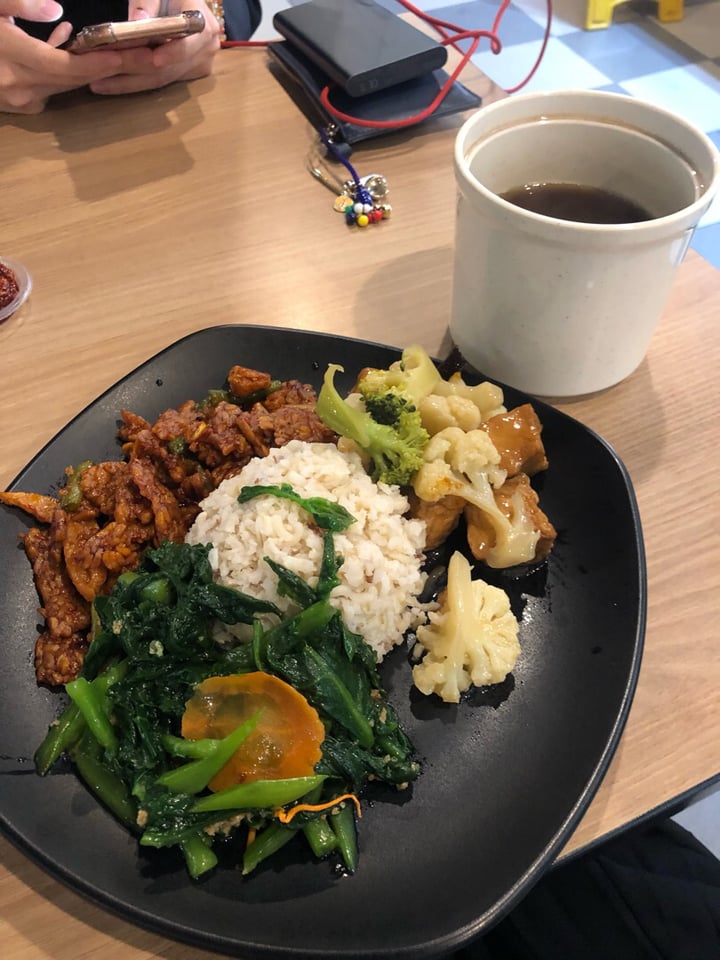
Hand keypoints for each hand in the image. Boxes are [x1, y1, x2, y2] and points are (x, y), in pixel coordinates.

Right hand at [0, 0, 123, 112]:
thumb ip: (19, 3)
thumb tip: (55, 10)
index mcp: (9, 54)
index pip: (60, 64)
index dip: (92, 62)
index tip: (119, 56)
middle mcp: (17, 85)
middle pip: (70, 79)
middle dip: (105, 69)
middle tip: (138, 58)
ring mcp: (18, 99)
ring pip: (64, 86)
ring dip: (90, 72)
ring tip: (118, 57)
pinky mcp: (19, 105)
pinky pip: (52, 90)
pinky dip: (66, 74)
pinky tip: (70, 53)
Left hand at [89, 0, 221, 96]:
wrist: (183, 3)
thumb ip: (148, 1)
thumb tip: (138, 18)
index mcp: (203, 27)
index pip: (189, 45)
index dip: (172, 53)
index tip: (155, 58)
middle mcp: (205, 51)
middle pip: (168, 68)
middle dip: (134, 69)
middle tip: (103, 71)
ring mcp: (197, 66)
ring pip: (160, 80)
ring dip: (127, 82)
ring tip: (99, 83)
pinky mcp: (186, 75)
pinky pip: (158, 82)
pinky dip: (132, 83)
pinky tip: (109, 83)